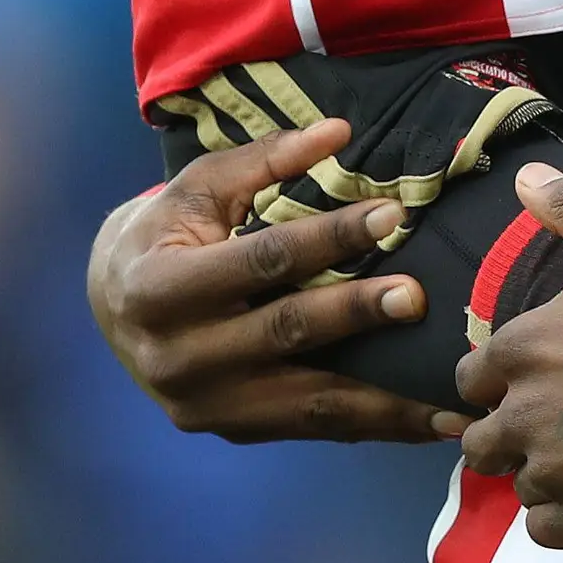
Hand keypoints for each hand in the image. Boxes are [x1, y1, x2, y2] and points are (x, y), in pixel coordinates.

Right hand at [85, 118, 459, 443]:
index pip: (262, 261)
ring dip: (384, 402)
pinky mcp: (233, 432)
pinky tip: (426, 424)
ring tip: (448, 398)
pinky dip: (372, 427)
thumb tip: (339, 131)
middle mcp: (180, 358)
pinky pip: (312, 430)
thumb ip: (265, 160)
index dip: (328, 237)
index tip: (390, 214)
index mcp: (162, 289)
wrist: (115, 307)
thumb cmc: (167, 232)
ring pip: (308, 405)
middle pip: (285, 333)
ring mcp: (207, 406)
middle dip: (356, 313)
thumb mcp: (201, 186)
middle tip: (419, 297)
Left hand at [453, 164, 562, 548]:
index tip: (539, 381)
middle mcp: (526, 413)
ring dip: (547, 477)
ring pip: (521, 489)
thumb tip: (525, 179)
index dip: (502, 382)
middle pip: (482, 445)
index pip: (472, 380)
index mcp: (524, 346)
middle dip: (513, 436)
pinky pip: (551, 531)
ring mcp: (559, 471)